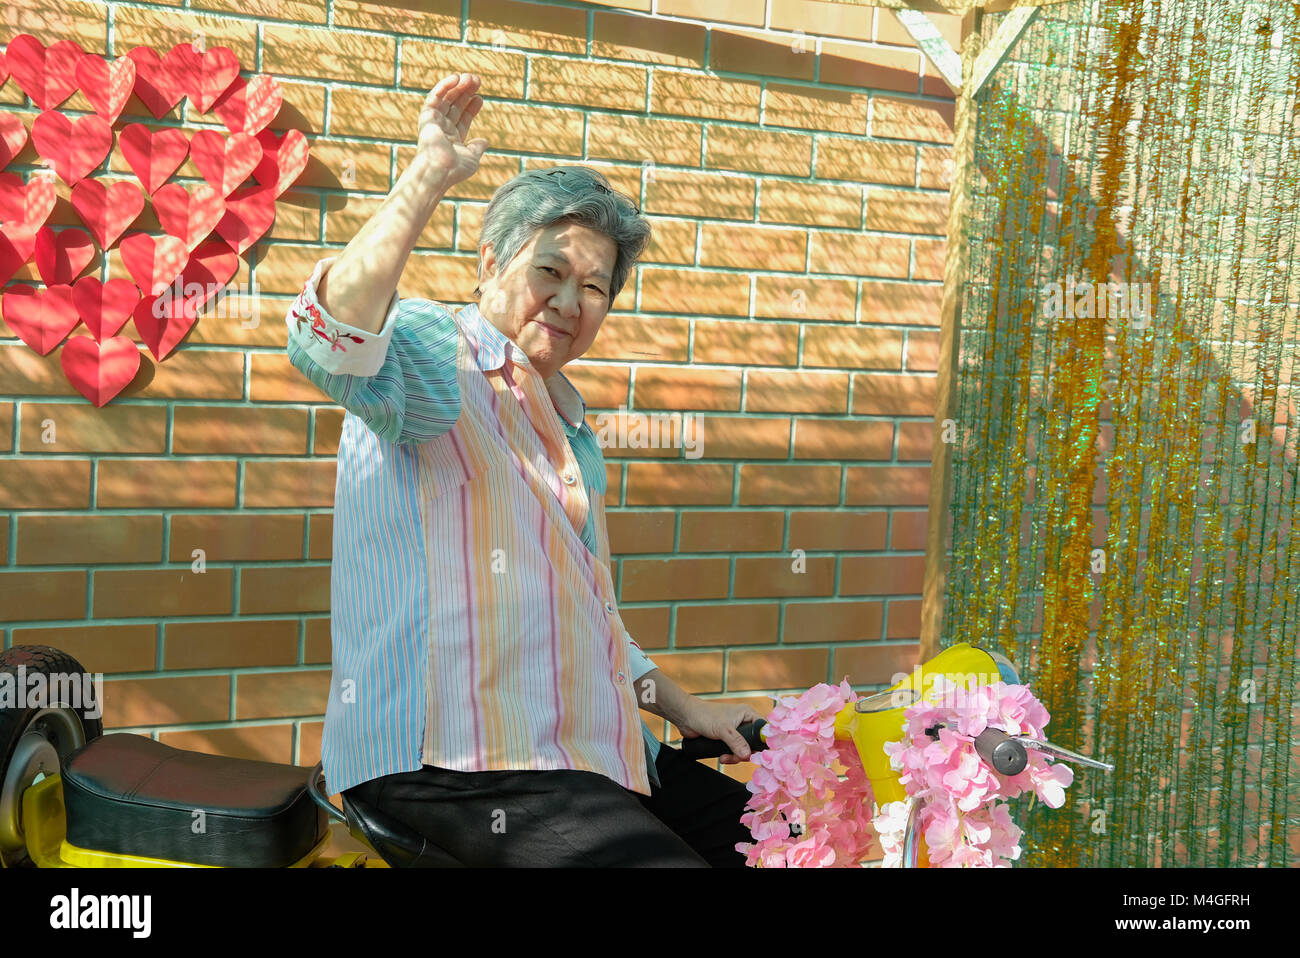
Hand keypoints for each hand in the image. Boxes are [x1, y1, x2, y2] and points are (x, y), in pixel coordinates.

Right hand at [416, 73, 488, 187]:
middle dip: (466, 93)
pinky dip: (445, 86)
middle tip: (477, 81)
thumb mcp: (472, 158)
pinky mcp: (427, 116)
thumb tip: (485, 141)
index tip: (480, 98)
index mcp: (453, 139)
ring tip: (471, 77)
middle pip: (455, 106)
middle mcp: (442, 129)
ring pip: (447, 99)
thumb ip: (477, 148)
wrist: (440, 169)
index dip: (471, 107)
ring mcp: (434, 122)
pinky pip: (435, 97)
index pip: (463, 118)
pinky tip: (456, 78)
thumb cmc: (456, 168)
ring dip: (458, 86)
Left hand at [675, 698, 763, 764]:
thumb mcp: (723, 729)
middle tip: (737, 758)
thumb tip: (747, 755)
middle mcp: (743, 723)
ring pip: (743, 750)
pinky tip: (721, 757)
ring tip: (724, 758)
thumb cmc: (705, 716)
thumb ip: (736, 742)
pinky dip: (730, 757)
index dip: (763, 742)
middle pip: (754, 743)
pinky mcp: (726, 740)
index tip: (758, 754)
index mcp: (748, 714)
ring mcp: (735, 732)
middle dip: (745, 753)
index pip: (763, 729)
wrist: (686, 717)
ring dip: (735, 757)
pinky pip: (734, 752)